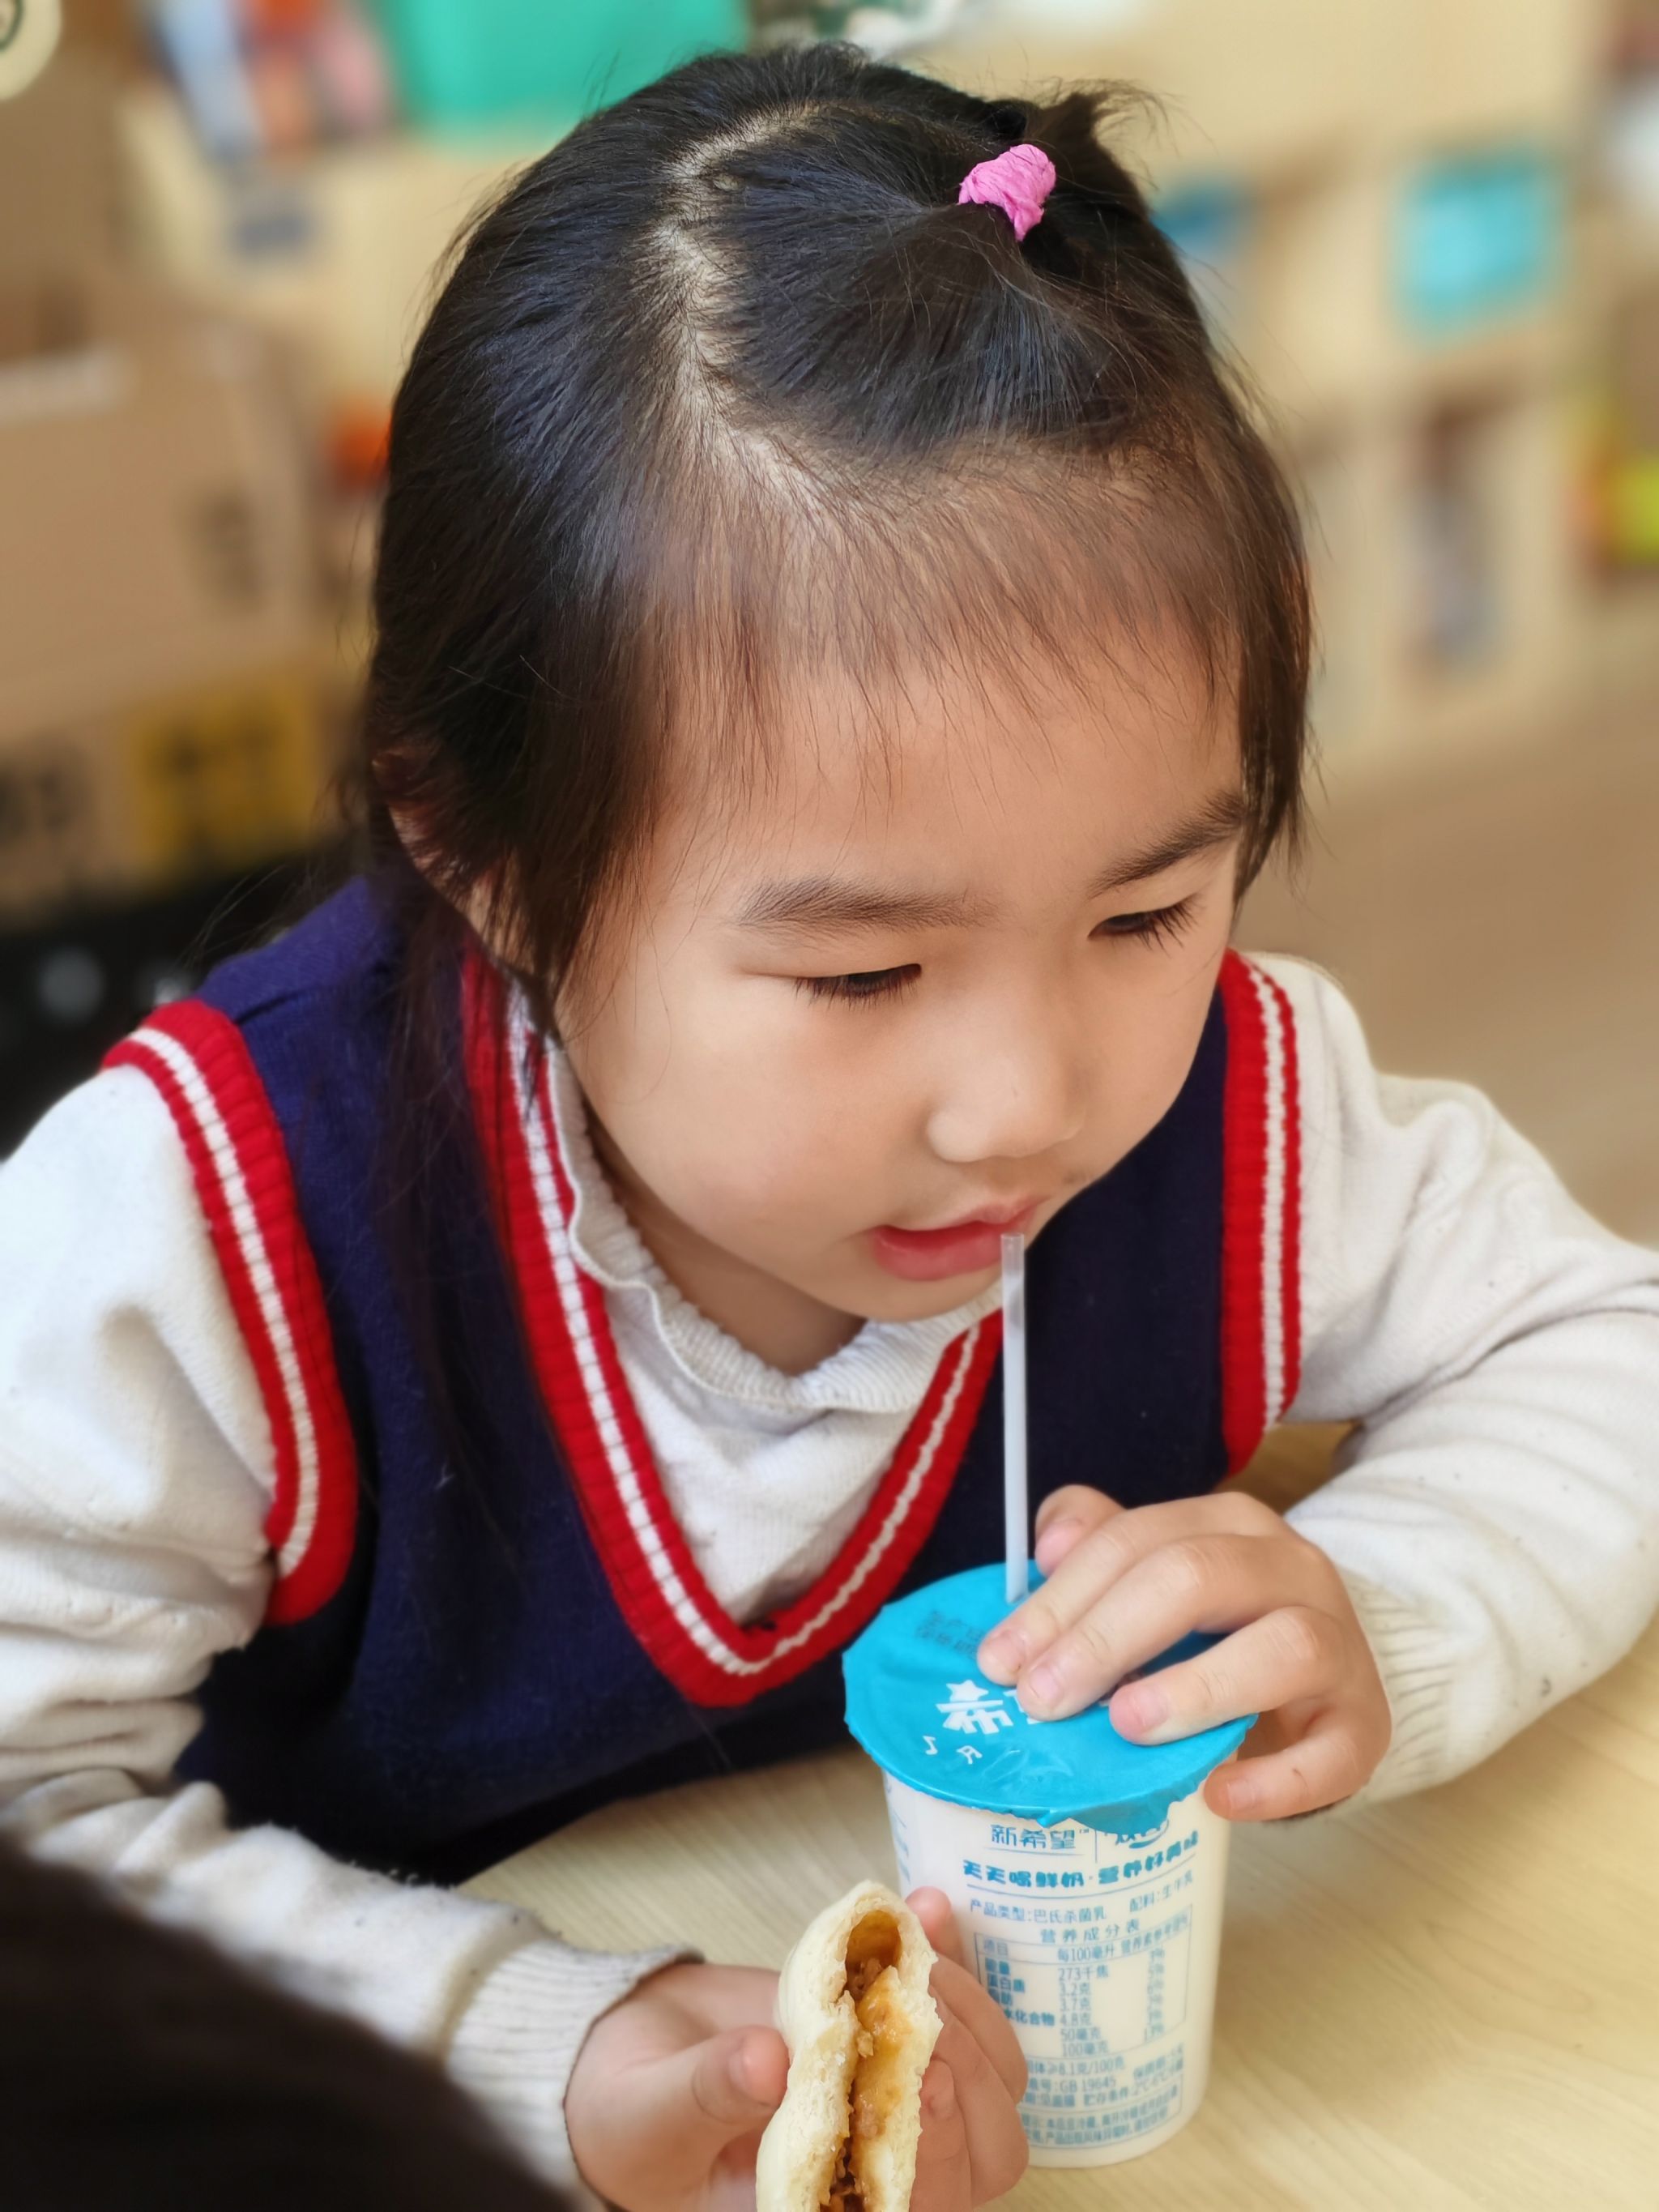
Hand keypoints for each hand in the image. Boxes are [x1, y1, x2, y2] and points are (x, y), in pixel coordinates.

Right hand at [564, 1891, 1028, 2211]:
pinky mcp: (893, 2039)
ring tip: (916, 1949)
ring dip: (970, 2011)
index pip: (918, 2205)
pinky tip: (925, 1906)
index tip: (932, 2077)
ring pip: (991, 2083)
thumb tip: (769, 2063)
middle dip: (969, 2072)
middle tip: (920, 2000)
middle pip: (982, 2151)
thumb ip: (708, 2093)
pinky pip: (956, 2012)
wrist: (631, 2061)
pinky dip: (952, 1958)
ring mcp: (895, 2101)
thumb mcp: (653, 2114)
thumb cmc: (632, 2118)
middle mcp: (878, 2172)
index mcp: (827, 2211)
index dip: (942, 2151)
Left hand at [977, 1485, 1390, 1820]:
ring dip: (1198, 1686)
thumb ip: (1099, 1546)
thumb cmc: (1222, 1631)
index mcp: (1230, 1526)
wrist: (1327, 1680)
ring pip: (1285, 1647)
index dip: (1061, 1599)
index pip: (1135, 1540)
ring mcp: (1339, 1646)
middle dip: (1107, 1637)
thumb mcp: (1158, 1577)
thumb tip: (1047, 1545)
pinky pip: (1337, 1753)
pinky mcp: (1365, 1725)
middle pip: (1197, 1576)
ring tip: (1128, 1725)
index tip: (1000, 1662)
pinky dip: (1279, 1781)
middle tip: (1044, 1700)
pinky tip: (1220, 1796)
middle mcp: (1292, 1569)